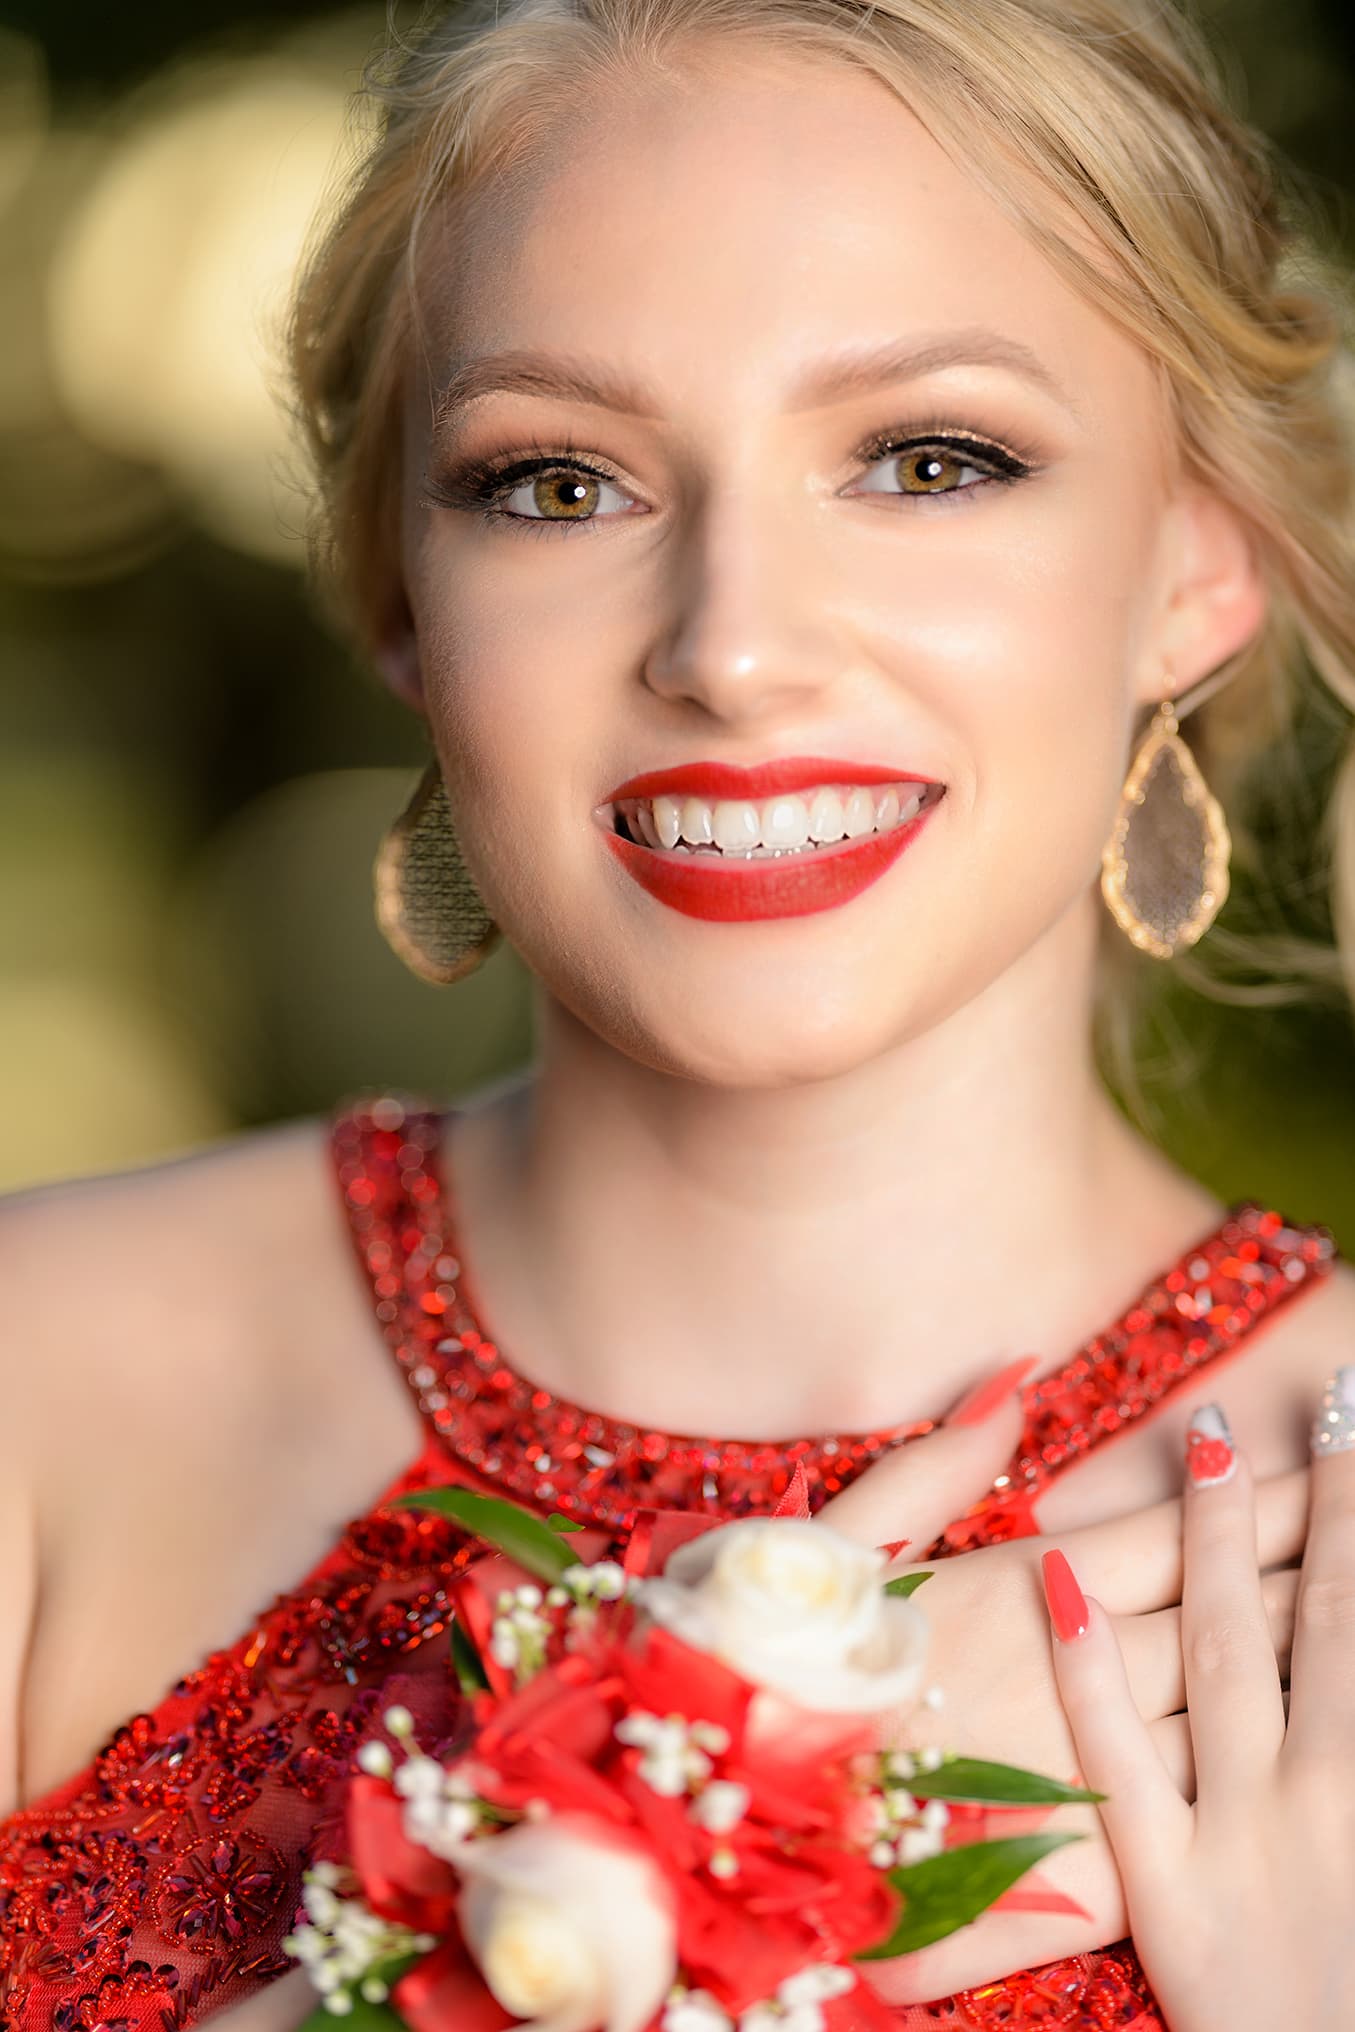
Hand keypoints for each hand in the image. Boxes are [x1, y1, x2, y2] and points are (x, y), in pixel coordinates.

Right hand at [813, 1375, 1312, 2005]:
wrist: (738, 1844)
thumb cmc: (770, 1678)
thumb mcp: (838, 1547)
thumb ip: (935, 1467)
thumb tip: (1017, 1382)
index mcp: (1012, 1595)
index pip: (1170, 1535)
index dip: (1256, 1495)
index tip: (1323, 1449)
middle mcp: (1071, 1677)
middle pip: (1230, 1615)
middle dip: (1321, 1560)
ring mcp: (1096, 1778)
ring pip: (1239, 1705)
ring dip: (1315, 1644)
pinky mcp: (1103, 1875)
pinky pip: (1215, 1816)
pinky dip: (1280, 1771)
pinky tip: (1333, 1751)